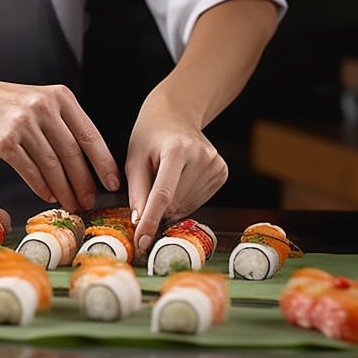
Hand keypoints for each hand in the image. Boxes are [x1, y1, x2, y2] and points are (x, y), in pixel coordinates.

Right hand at [0, 74, 119, 212]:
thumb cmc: (5, 104)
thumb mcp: (39, 100)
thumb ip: (62, 122)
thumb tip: (88, 162)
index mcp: (59, 96)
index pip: (90, 134)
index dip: (104, 163)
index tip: (112, 182)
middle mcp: (43, 107)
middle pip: (73, 154)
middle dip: (84, 183)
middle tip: (89, 201)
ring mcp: (23, 124)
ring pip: (53, 166)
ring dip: (64, 191)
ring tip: (70, 203)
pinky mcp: (3, 141)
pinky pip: (30, 171)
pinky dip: (42, 187)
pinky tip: (48, 195)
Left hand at [124, 93, 227, 253]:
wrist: (175, 116)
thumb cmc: (150, 137)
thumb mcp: (134, 159)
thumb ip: (136, 191)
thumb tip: (139, 222)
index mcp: (176, 149)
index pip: (163, 195)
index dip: (151, 221)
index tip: (141, 242)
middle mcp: (201, 157)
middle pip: (175, 204)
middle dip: (157, 209)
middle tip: (148, 189)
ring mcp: (216, 165)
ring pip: (186, 207)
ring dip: (170, 204)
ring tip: (165, 177)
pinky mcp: (223, 173)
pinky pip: (198, 202)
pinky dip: (183, 200)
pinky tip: (179, 180)